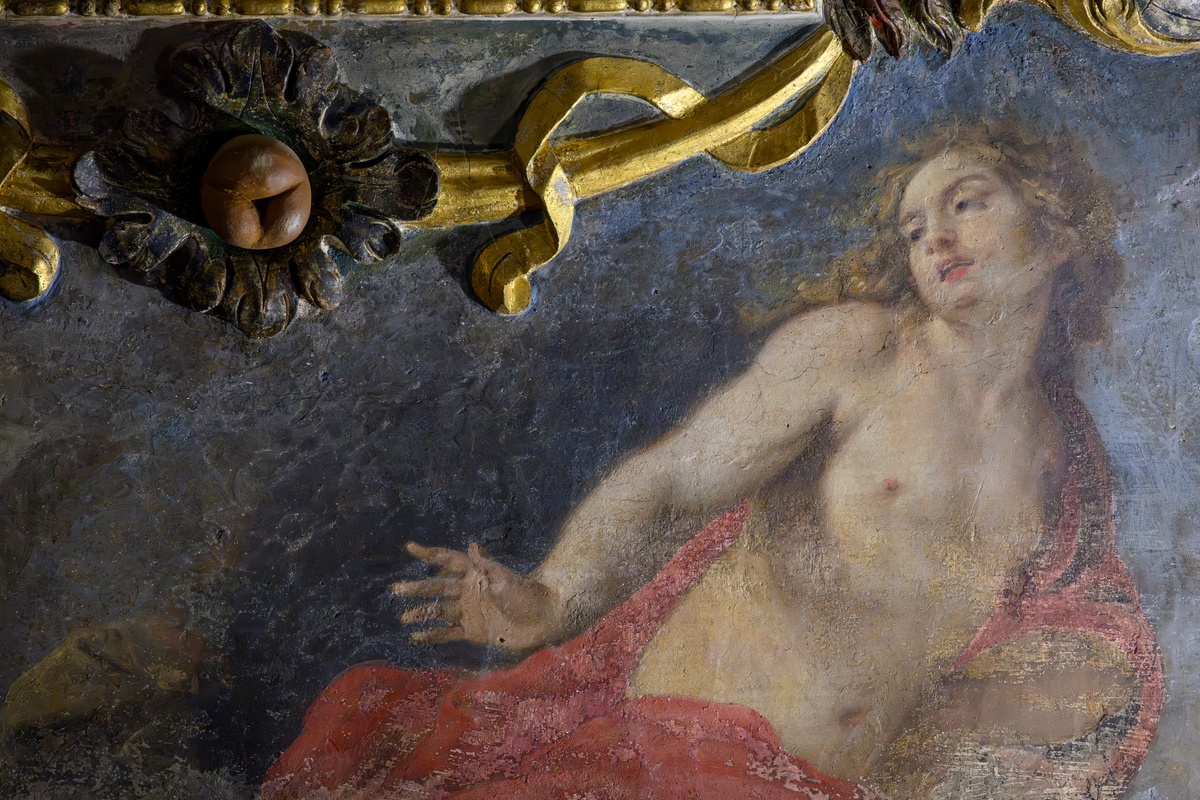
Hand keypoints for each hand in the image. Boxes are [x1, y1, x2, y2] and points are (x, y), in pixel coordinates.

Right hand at [393, 542, 559, 651]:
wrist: (543, 620)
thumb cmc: (527, 594)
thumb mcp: (506, 579)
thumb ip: (486, 566)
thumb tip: (471, 545)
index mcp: (476, 574)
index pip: (448, 560)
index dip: (429, 553)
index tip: (410, 547)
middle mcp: (468, 591)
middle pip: (438, 587)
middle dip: (418, 587)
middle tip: (397, 589)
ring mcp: (469, 611)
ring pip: (439, 611)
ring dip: (421, 612)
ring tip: (403, 617)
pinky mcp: (472, 631)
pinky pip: (447, 632)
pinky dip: (432, 635)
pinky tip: (416, 636)